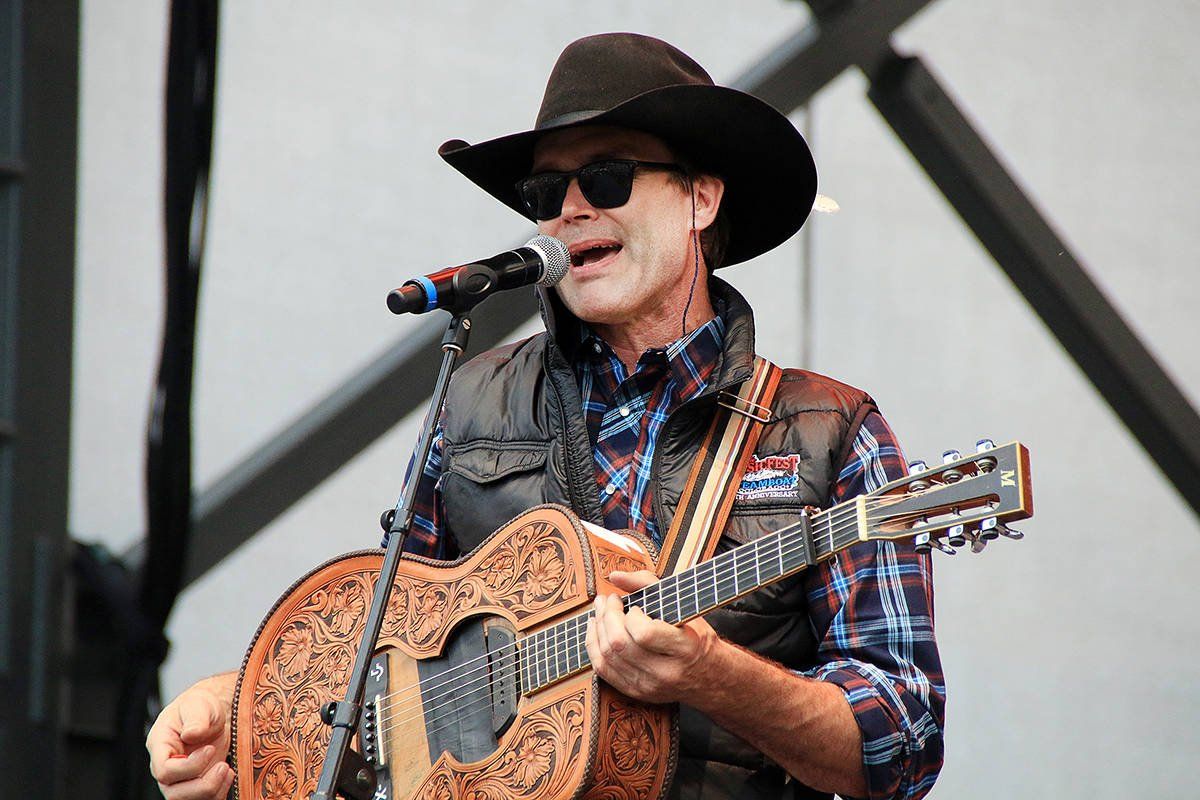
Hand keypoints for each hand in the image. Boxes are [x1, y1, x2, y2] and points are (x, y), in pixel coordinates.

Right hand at [146, 673, 235, 799]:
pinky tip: (229, 775)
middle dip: (202, 785)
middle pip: (174, 793)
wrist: (211, 715)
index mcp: (160, 745)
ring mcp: (180, 780)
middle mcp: (166, 767)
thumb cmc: (201, 707)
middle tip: (223, 766)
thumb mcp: (199, 704)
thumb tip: (190, 734)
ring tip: (227, 770)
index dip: (188, 767)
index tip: (209, 749)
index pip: (164, 770)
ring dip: (211, 792)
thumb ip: (196, 718)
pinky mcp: (195, 785)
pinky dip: (218, 794)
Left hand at [585, 569, 719, 703]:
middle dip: (607, 616)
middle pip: (620, 645)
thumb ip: (648, 583)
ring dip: (597, 628)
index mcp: (684, 649)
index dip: (631, 615)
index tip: (632, 605)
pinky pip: (603, 670)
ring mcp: (649, 686)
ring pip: (607, 657)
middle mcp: (666, 672)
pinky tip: (596, 630)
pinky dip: (594, 647)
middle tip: (608, 600)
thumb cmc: (697, 636)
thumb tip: (614, 576)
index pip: (645, 634)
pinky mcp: (636, 692)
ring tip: (600, 611)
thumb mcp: (683, 605)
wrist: (710, 677)